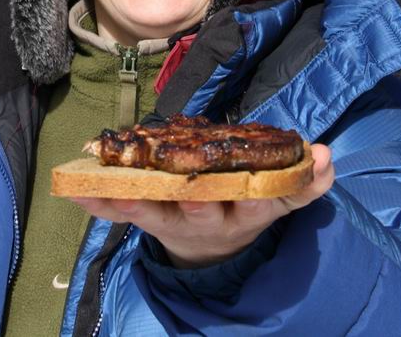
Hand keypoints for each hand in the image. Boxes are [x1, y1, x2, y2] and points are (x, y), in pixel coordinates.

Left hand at [70, 142, 333, 268]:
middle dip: (194, 197)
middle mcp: (210, 219)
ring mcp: (175, 221)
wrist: (210, 247)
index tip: (266, 187)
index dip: (269, 195)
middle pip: (203, 209)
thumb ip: (302, 181)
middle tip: (186, 187)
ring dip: (131, 198)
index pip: (261, 203)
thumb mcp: (276, 199)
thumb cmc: (243, 207)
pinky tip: (75, 190)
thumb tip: (325, 154)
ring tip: (109, 186)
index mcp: (246, 211)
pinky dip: (98, 202)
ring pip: (154, 211)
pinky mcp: (148, 218)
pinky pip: (120, 212)